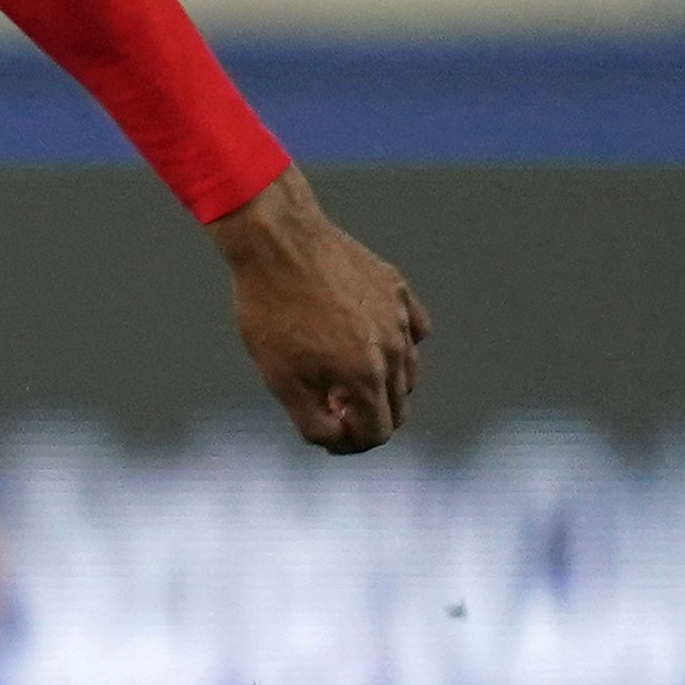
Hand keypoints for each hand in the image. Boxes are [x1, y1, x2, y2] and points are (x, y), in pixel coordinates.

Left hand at [211, 165, 428, 453]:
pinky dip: (397, 346)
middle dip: (366, 418)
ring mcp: (399, 316)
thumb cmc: (270, 310)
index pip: (378, 433)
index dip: (351, 444)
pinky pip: (413, 330)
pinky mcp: (397, 289)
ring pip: (408, 371)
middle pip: (397, 407)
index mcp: (366, 375)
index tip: (328, 435)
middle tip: (330, 407)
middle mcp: (394, 348)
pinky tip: (368, 341)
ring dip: (382, 385)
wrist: (277, 241)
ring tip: (343, 377)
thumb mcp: (278, 377)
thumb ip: (311, 420)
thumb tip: (336, 439)